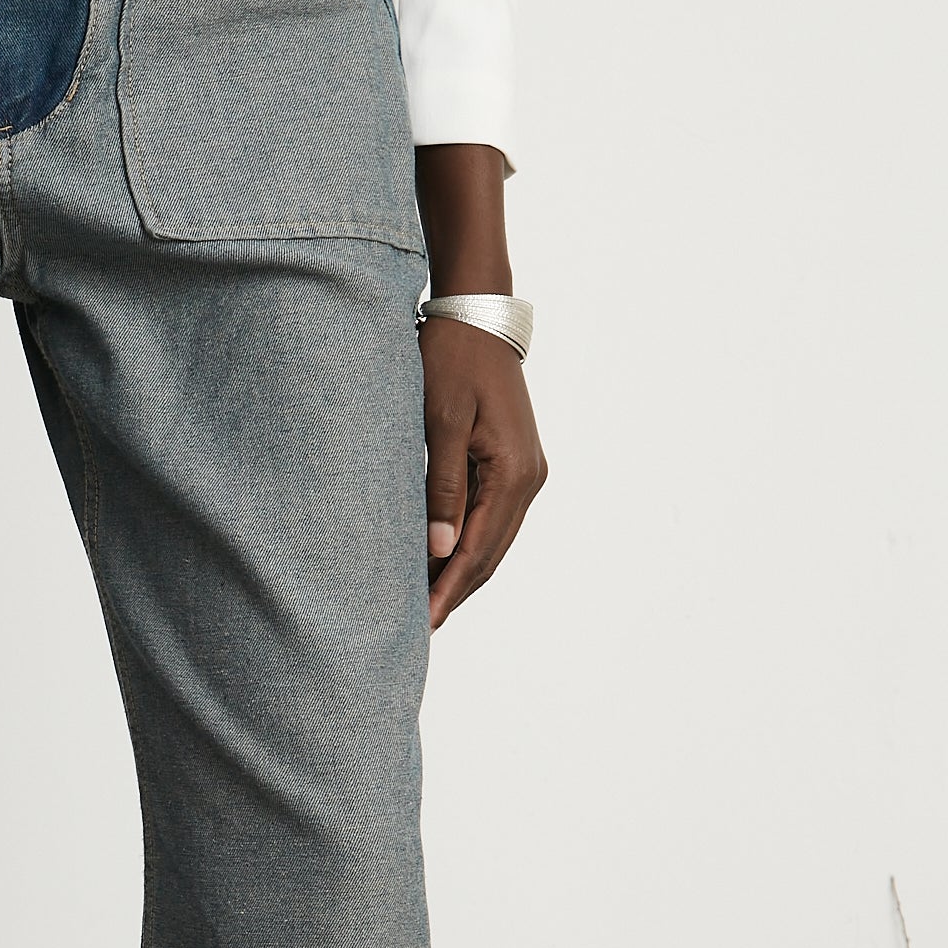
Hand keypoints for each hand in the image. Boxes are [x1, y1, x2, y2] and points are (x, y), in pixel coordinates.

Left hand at [411, 141, 546, 628]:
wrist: (476, 317)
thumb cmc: (450, 360)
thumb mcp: (438, 422)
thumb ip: (440, 489)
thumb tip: (440, 552)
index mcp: (513, 472)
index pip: (480, 550)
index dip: (449, 590)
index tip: (421, 623)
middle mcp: (529, 478)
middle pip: (491, 554)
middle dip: (455, 592)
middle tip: (418, 629)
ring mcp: (526, 472)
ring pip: (493, 541)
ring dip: (462, 573)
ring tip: (425, 605)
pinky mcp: (514, 464)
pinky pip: (491, 519)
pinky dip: (468, 545)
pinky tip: (440, 561)